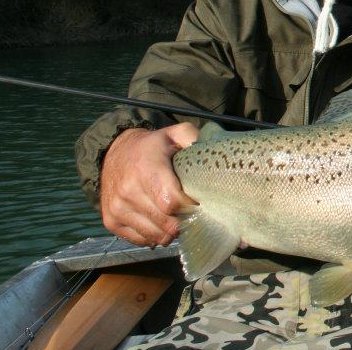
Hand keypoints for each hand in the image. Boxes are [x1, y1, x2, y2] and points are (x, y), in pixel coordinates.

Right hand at [99, 123, 198, 246]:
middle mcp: (128, 190)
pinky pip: (141, 240)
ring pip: (156, 236)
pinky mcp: (111, 221)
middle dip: (184, 222)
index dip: (191, 207)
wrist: (112, 154)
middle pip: (167, 224)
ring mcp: (117, 208)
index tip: (198, 202)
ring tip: (175, 218)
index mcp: (146, 169)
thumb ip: (193, 138)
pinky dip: (154, 235)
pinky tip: (159, 221)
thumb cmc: (151, 147)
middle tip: (190, 213)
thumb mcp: (173, 134)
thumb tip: (210, 151)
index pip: (173, 202)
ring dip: (170, 232)